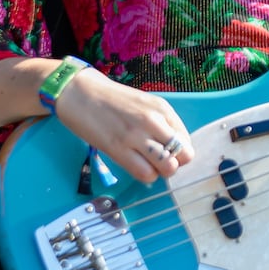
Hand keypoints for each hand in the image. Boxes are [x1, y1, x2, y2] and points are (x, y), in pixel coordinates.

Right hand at [53, 69, 194, 184]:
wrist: (81, 94)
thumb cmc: (113, 101)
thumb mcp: (146, 104)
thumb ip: (163, 123)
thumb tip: (175, 148)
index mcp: (162, 109)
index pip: (186, 141)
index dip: (179, 152)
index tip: (167, 152)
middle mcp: (153, 121)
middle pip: (183, 156)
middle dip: (174, 163)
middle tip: (159, 161)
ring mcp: (136, 135)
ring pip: (167, 167)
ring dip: (160, 171)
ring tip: (148, 164)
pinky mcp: (118, 149)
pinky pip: (144, 173)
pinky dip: (145, 175)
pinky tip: (137, 166)